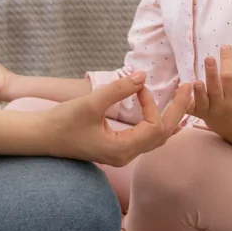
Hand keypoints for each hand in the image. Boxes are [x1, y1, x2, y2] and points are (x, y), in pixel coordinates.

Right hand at [43, 73, 194, 166]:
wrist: (41, 138)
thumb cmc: (62, 122)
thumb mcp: (90, 103)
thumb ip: (118, 89)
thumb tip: (143, 75)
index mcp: (122, 149)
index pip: (154, 127)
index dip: (153, 103)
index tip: (140, 85)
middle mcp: (126, 156)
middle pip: (163, 135)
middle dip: (178, 110)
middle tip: (190, 87)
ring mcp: (122, 154)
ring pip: (156, 138)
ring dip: (170, 116)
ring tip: (182, 97)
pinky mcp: (117, 149)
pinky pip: (146, 138)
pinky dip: (157, 123)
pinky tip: (163, 113)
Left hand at [193, 46, 231, 149]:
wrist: (231, 121)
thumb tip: (226, 47)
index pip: (231, 78)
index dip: (227, 63)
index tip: (223, 48)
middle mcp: (222, 105)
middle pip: (216, 90)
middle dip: (212, 74)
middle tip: (209, 58)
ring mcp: (208, 111)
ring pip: (203, 102)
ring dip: (199, 92)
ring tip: (196, 81)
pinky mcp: (196, 113)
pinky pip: (189, 109)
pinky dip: (183, 102)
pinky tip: (178, 92)